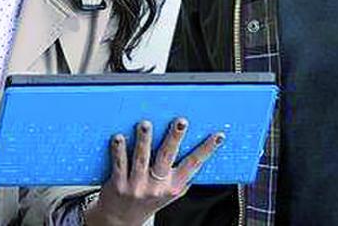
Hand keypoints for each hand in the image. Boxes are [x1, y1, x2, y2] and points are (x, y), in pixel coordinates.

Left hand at [84, 118, 223, 225]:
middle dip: (174, 138)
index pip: (194, 164)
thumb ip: (181, 175)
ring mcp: (137, 185)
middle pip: (167, 157)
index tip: (218, 136)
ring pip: (141, 159)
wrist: (122, 218)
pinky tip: (119, 138)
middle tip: (181, 121)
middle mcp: (157, 186)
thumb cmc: (148, 199)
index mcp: (173, 186)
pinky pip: (119, 164)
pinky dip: (119, 150)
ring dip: (144, 141)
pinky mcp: (119, 185)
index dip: (207, 150)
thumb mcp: (170, 191)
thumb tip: (200, 149)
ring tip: (145, 124)